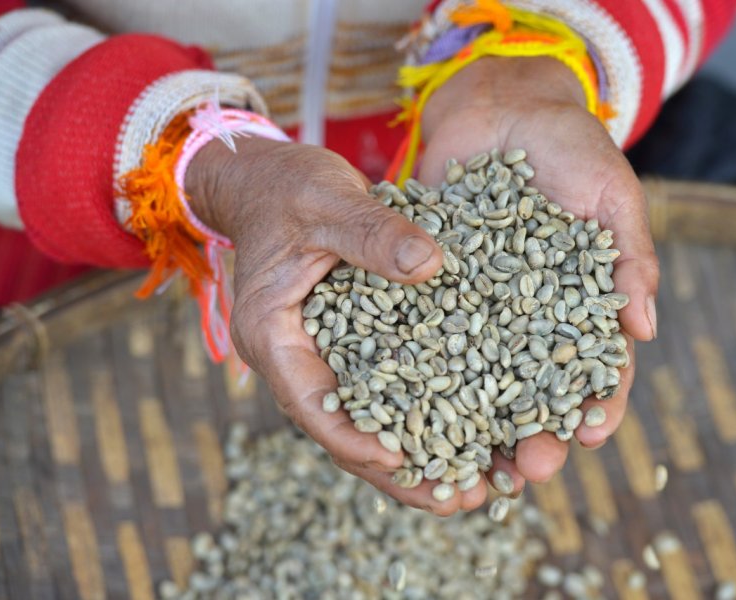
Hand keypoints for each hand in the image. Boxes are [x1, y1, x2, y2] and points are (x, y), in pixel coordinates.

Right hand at [187, 140, 490, 513]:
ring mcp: (319, 354)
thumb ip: (374, 233)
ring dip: (414, 455)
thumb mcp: (327, 201)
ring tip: (471, 486)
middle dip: (398, 472)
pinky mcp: (346, 343)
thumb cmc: (284, 187)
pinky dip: (417, 413)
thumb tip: (430, 264)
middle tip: (458, 500)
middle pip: (343, 431)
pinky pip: (381, 388)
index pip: (311, 403)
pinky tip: (465, 430)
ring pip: (365, 420)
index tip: (404, 462)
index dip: (355, 438)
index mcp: (272, 333)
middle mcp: (294, 357)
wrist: (263, 179)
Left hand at [420, 57, 659, 492]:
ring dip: (479, 423)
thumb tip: (646, 328)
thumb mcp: (613, 196)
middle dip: (535, 433)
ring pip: (482, 377)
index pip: (597, 368)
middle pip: (535, 390)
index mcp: (582, 304)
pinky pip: (430, 333)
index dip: (597, 404)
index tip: (590, 433)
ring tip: (473, 462)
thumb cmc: (572, 146)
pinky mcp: (436, 287)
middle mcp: (531, 316)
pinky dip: (424, 372)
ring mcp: (483, 306)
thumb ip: (630, 259)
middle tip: (528, 468)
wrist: (504, 103)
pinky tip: (412, 407)